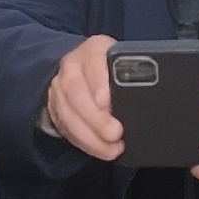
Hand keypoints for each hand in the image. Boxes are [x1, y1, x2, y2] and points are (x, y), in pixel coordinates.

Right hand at [43, 33, 123, 160]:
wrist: (83, 67)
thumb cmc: (111, 67)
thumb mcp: (124, 62)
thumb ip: (131, 75)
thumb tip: (143, 102)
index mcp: (94, 49)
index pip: (93, 62)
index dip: (98, 83)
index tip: (107, 102)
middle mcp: (72, 65)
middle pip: (76, 91)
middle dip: (95, 118)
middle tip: (115, 134)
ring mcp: (59, 87)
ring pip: (67, 113)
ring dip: (90, 136)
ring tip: (112, 149)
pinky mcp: (54, 107)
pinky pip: (65, 128)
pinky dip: (83, 142)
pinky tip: (100, 150)